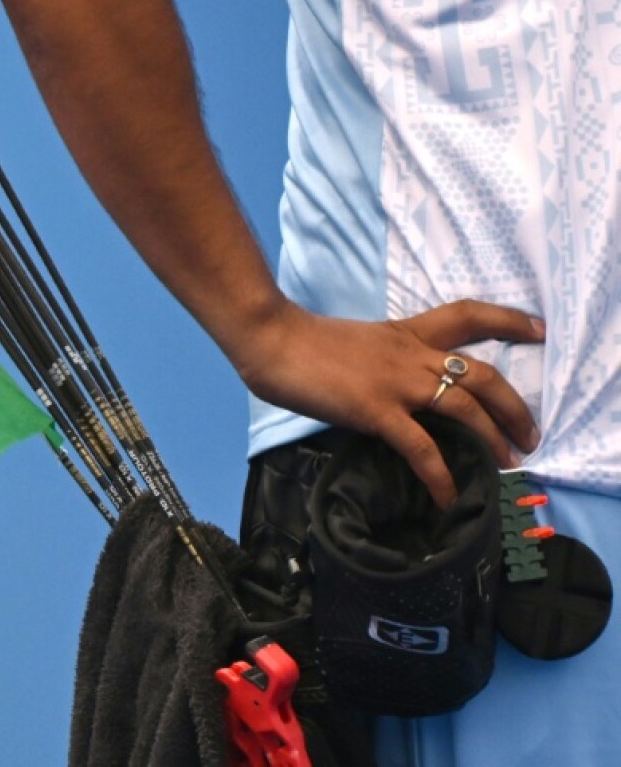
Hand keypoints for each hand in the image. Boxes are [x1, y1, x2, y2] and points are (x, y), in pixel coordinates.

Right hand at [238, 299, 544, 508]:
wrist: (272, 338)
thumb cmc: (301, 340)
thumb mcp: (356, 343)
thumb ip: (381, 361)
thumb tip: (390, 388)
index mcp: (405, 332)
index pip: (467, 316)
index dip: (508, 321)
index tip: (539, 330)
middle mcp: (411, 354)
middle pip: (483, 373)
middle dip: (515, 405)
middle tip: (530, 434)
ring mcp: (396, 382)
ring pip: (465, 407)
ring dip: (493, 438)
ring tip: (508, 463)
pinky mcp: (376, 410)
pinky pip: (420, 447)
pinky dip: (440, 475)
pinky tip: (447, 496)